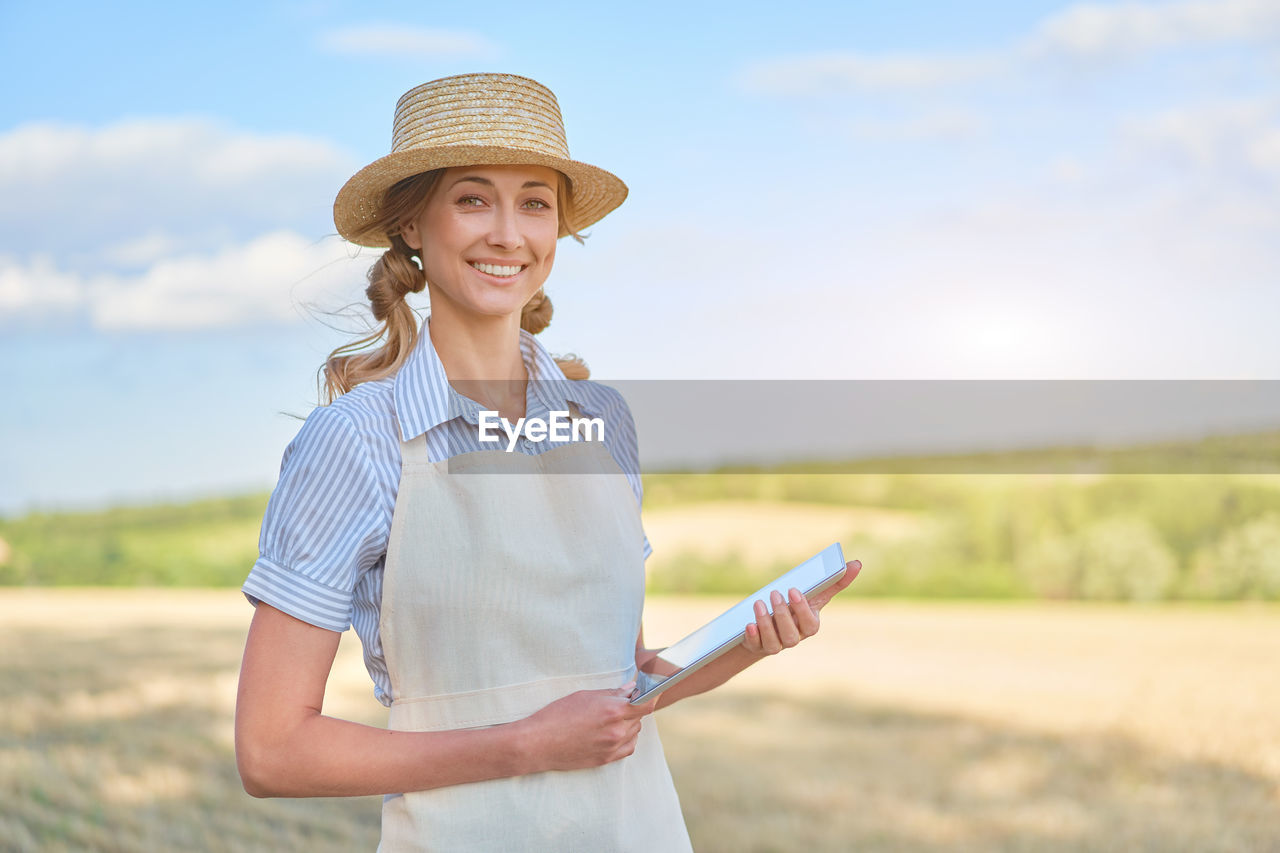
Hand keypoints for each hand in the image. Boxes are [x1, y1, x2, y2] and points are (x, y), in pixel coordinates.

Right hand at [518, 682, 656, 771]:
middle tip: (621, 702)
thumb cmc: (557, 715)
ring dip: (630, 723)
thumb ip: (612, 693)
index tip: (653, 691)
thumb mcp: (584, 696)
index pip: (646, 703)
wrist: (538, 743)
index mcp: (612, 710)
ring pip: (634, 732)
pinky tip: (614, 732)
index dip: (653, 696)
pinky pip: (628, 747)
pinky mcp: (606, 759)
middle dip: (634, 708)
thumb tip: (632, 689)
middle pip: (640, 717)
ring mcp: (612, 746)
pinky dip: (626, 738)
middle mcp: (616, 730)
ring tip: (611, 718)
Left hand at [742, 559, 860, 655]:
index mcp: (809, 625)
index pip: (810, 624)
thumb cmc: (795, 605)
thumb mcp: (813, 594)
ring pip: (774, 643)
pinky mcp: (758, 646)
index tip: (793, 590)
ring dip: (766, 624)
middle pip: (791, 635)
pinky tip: (749, 625)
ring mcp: (777, 645)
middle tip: (774, 594)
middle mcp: (794, 638)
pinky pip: (756, 646)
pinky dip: (753, 636)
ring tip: (758, 603)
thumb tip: (857, 564)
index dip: (802, 609)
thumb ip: (833, 582)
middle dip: (782, 614)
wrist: (772, 623)